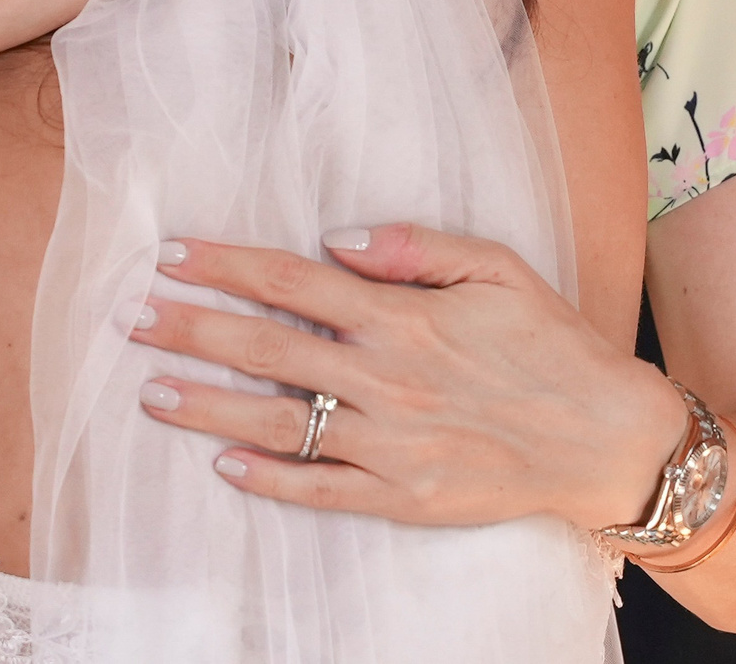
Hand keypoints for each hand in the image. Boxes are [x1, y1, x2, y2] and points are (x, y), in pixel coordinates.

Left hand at [130, 223, 686, 530]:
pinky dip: (267, 480)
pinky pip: (318, 489)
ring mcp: (389, 445)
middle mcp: (386, 379)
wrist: (604, 438)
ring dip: (208, 406)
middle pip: (267, 348)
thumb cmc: (552, 344)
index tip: (175, 256)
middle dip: (192, 329)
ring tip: (152, 392)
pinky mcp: (401, 498)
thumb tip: (336, 238)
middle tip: (131, 316)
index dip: (228, 266)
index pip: (294, 283)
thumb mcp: (497, 267)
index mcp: (405, 317)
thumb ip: (414, 247)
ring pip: (277, 423)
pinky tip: (221, 466)